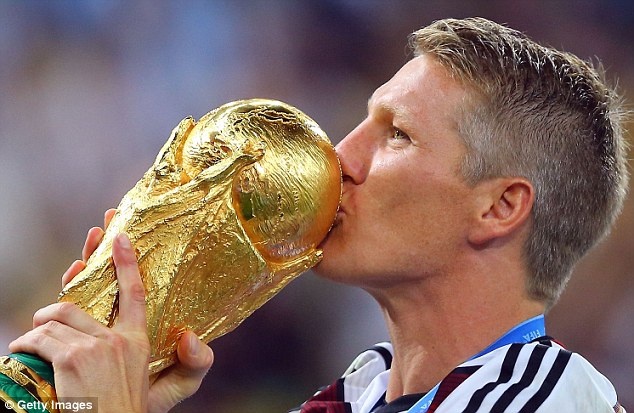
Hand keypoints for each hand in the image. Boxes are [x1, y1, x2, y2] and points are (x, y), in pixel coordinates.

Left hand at [10, 212, 212, 412]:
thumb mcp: (168, 392)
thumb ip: (193, 365)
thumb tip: (193, 336)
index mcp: (139, 342)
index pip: (135, 294)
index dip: (127, 263)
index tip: (119, 237)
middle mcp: (118, 340)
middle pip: (77, 304)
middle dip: (63, 292)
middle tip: (65, 278)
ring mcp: (94, 348)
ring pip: (55, 319)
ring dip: (38, 328)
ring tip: (36, 337)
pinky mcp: (71, 359)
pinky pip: (40, 337)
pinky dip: (26, 342)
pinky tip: (23, 348)